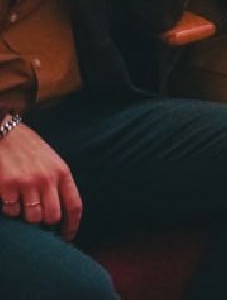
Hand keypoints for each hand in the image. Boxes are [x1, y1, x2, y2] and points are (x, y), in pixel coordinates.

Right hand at [0, 122, 81, 238]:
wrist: (5, 133)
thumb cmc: (29, 149)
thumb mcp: (51, 162)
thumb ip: (58, 182)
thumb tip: (62, 211)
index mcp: (62, 172)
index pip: (74, 206)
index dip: (72, 226)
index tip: (66, 238)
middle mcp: (48, 179)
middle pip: (53, 217)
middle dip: (46, 223)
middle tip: (38, 221)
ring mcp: (28, 183)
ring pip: (32, 218)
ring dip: (26, 218)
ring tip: (22, 206)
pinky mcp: (8, 186)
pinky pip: (12, 211)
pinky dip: (10, 210)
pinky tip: (9, 199)